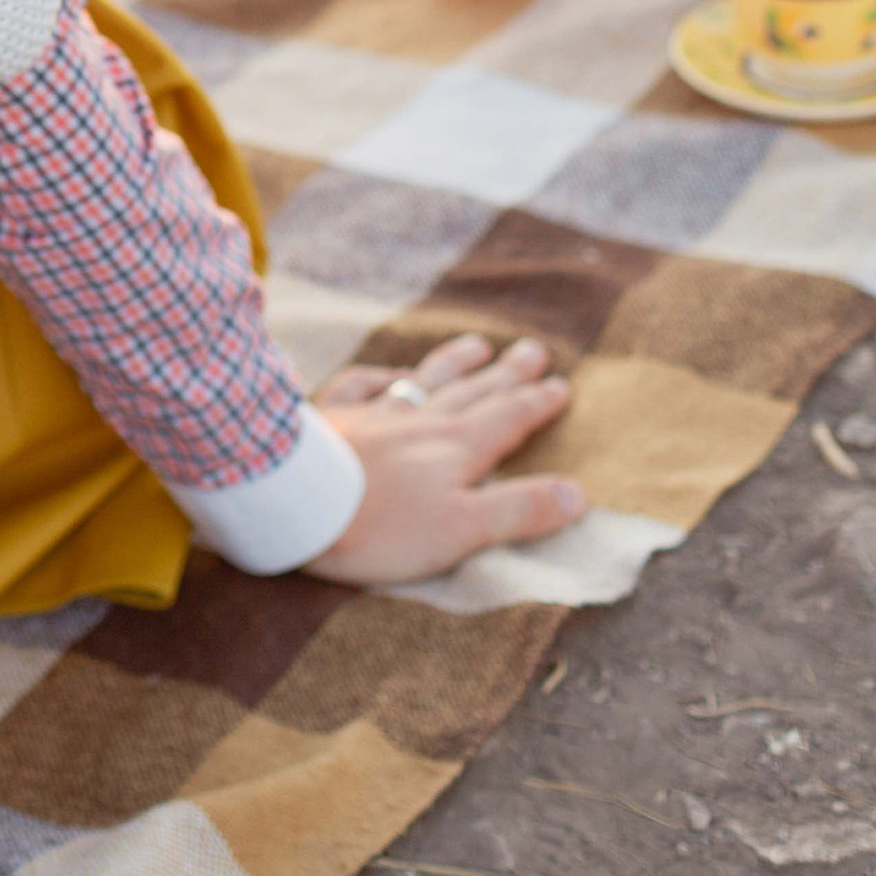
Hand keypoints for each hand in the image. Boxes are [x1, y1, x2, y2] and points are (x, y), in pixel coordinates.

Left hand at [307, 332, 585, 585]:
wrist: (296, 498)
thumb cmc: (381, 525)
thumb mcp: (463, 529)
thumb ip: (519, 510)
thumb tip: (579, 494)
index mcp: (458, 449)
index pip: (508, 420)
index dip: (536, 404)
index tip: (560, 385)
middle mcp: (421, 421)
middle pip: (473, 392)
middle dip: (506, 374)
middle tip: (533, 350)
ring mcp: (374, 412)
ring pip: (424, 380)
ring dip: (454, 363)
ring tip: (477, 345)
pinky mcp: (332, 416)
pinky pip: (362, 384)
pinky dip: (380, 375)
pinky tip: (388, 372)